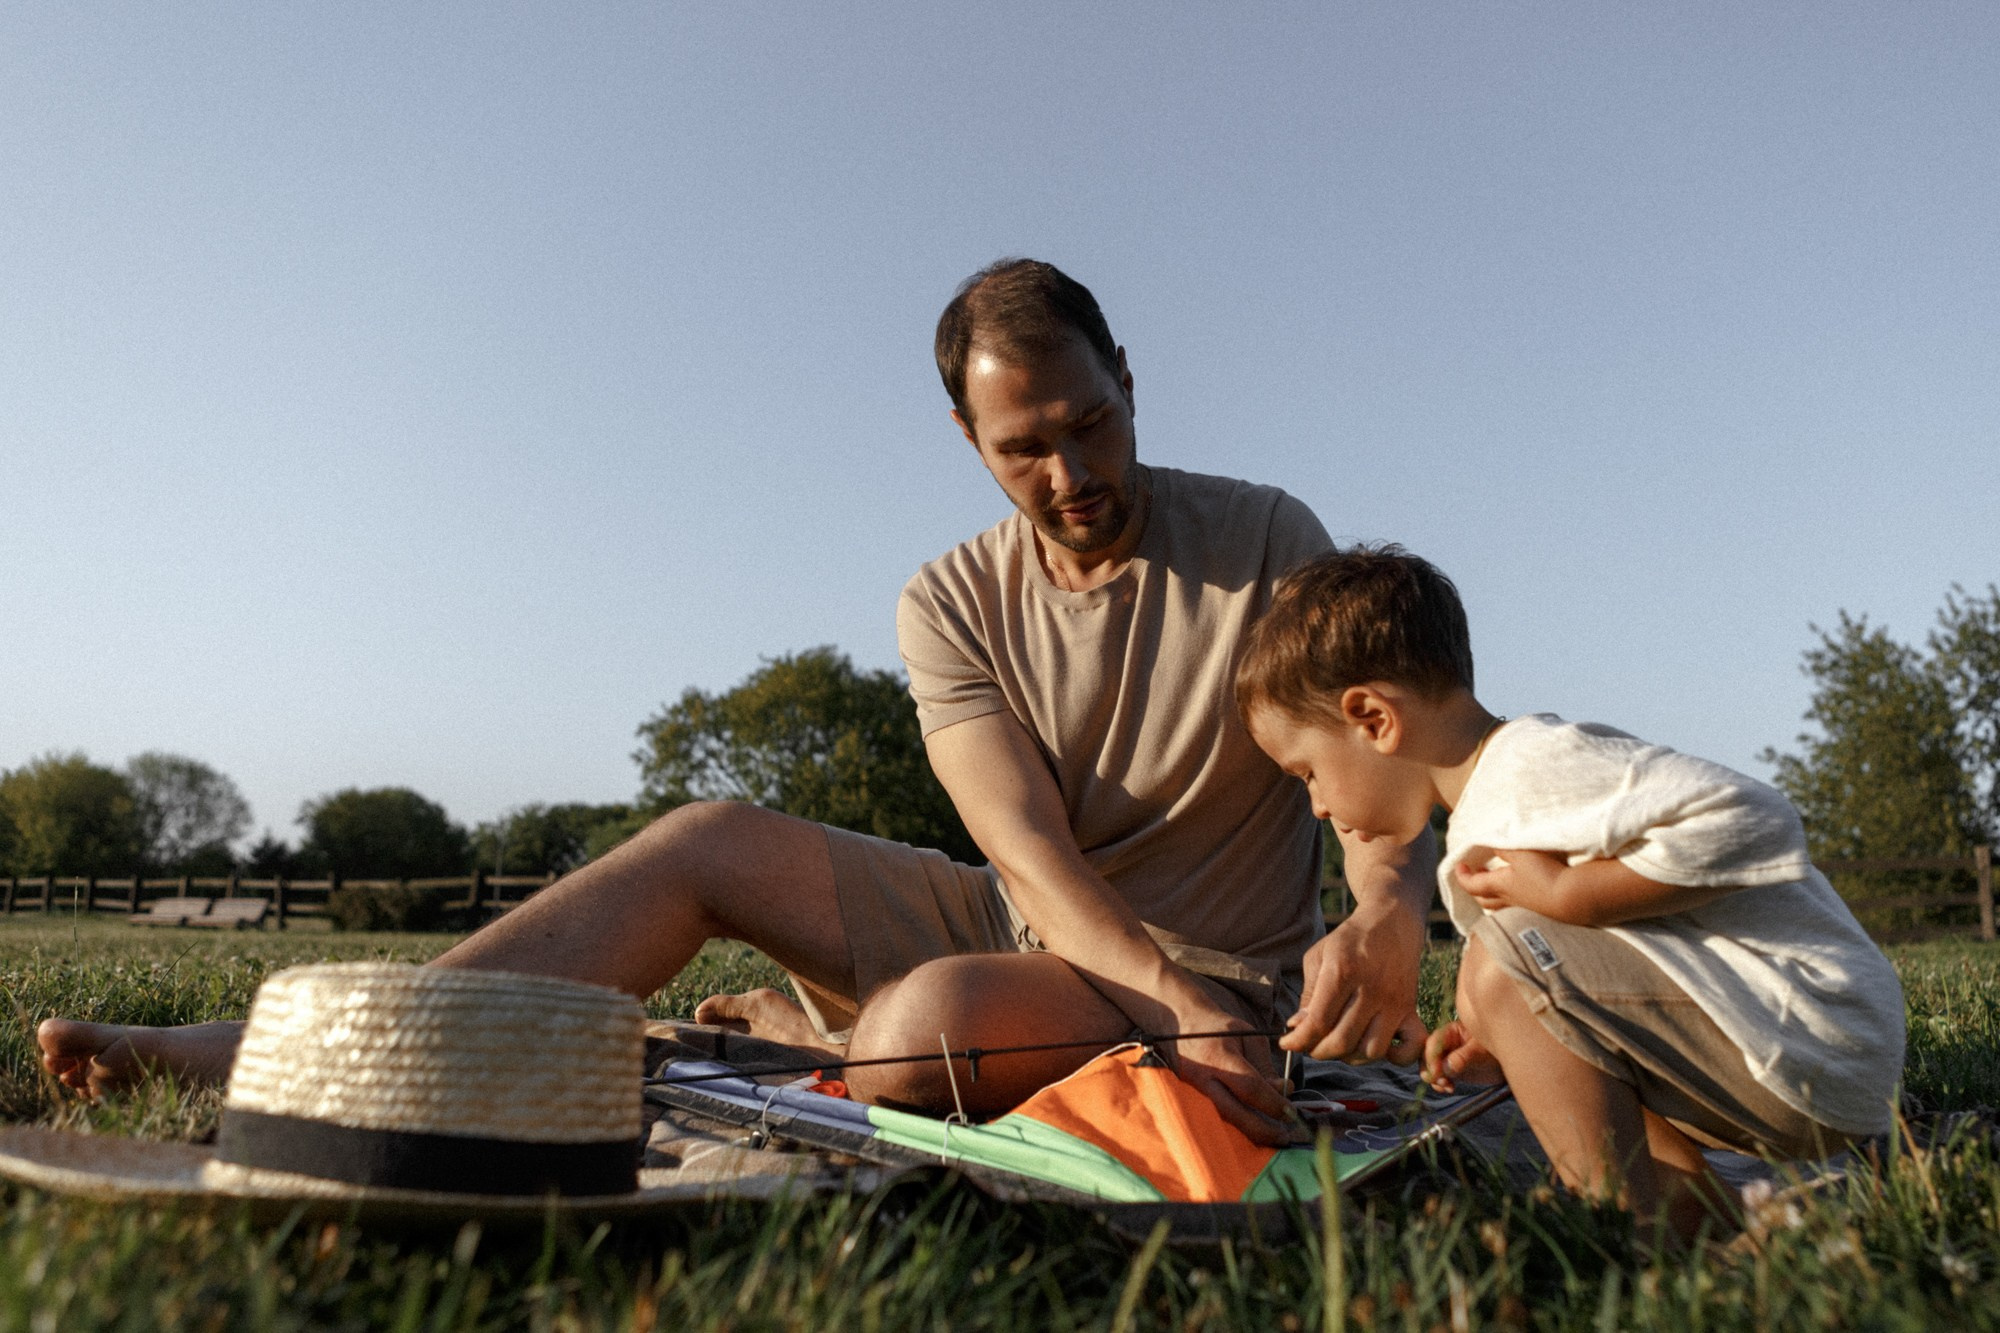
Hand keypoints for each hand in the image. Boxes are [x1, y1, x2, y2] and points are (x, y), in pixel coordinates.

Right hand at [1160, 992, 1293, 1146]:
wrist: (1177, 1024)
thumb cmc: (1218, 1029)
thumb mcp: (1248, 1036)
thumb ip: (1265, 1065)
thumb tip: (1283, 1090)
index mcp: (1218, 1056)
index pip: (1249, 1086)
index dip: (1273, 1103)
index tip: (1291, 1113)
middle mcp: (1202, 1077)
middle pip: (1233, 1112)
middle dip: (1262, 1130)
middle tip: (1285, 1137)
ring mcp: (1192, 1091)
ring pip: (1224, 1121)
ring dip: (1251, 1133)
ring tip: (1275, 1137)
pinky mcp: (1189, 1099)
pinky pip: (1217, 1119)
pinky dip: (1238, 1128)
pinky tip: (1255, 1132)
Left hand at [1280, 898, 1426, 1064]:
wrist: (1392, 921)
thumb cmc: (1350, 940)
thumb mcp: (1319, 956)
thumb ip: (1308, 994)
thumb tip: (1298, 1028)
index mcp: (1343, 972)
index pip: (1318, 1022)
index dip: (1298, 1041)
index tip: (1286, 1043)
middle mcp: (1371, 990)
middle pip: (1342, 1042)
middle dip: (1317, 1051)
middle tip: (1310, 1044)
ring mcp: (1394, 1002)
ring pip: (1371, 1051)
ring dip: (1349, 1056)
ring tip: (1339, 1042)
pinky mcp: (1411, 1009)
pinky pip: (1411, 1047)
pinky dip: (1396, 1058)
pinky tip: (1375, 1044)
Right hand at [1421, 1020, 1500, 1093]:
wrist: (1511, 1064)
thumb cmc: (1497, 1050)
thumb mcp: (1481, 1052)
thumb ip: (1463, 1057)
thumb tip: (1446, 1067)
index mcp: (1452, 1031)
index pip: (1434, 1042)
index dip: (1431, 1057)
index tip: (1436, 1073)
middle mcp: (1448, 1043)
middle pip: (1429, 1054)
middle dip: (1431, 1069)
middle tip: (1440, 1081)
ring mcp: (1450, 1057)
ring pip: (1432, 1067)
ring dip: (1435, 1078)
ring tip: (1446, 1086)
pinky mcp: (1454, 1070)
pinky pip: (1440, 1076)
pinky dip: (1441, 1084)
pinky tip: (1449, 1088)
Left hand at [1453, 847, 1569, 916]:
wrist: (1573, 899)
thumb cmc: (1543, 874)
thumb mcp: (1520, 853)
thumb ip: (1502, 846)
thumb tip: (1489, 844)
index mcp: (1499, 886)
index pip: (1471, 885)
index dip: (1462, 876)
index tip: (1459, 865)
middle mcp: (1509, 901)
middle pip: (1484, 899)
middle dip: (1476, 888)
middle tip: (1477, 873)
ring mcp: (1525, 909)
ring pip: (1502, 906)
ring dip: (1495, 895)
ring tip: (1499, 882)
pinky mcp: (1541, 913)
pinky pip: (1519, 908)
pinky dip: (1514, 899)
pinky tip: (1524, 891)